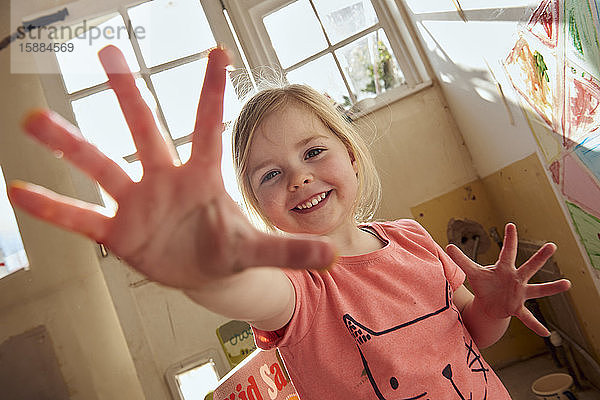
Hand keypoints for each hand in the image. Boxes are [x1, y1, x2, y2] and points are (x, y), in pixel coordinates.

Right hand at [8, 45, 334, 289]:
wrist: (201, 271)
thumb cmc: (226, 247)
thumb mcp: (258, 249)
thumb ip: (291, 249)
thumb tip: (335, 254)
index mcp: (202, 176)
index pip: (206, 125)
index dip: (210, 91)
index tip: (217, 51)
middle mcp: (165, 179)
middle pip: (144, 129)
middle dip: (128, 93)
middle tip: (109, 50)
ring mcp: (138, 202)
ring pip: (102, 166)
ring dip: (71, 145)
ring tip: (36, 120)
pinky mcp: (119, 232)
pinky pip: (82, 218)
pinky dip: (55, 209)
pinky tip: (21, 192)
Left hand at [446, 223, 570, 335]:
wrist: (489, 304)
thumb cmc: (484, 285)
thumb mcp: (473, 272)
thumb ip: (461, 260)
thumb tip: (448, 246)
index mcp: (504, 269)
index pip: (507, 251)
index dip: (509, 239)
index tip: (510, 225)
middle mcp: (516, 279)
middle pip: (529, 266)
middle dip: (540, 257)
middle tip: (552, 245)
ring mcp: (519, 293)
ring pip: (538, 289)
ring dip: (552, 287)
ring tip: (567, 283)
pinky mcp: (517, 308)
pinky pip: (528, 318)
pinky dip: (535, 325)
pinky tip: (546, 334)